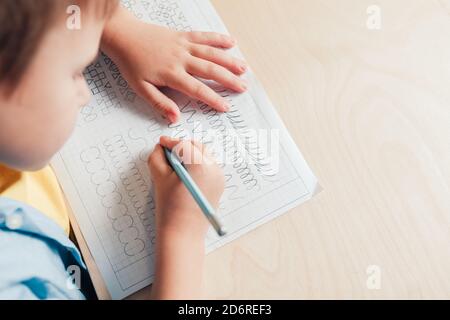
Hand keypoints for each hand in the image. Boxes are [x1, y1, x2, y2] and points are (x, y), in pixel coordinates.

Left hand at [102, 7, 247, 122]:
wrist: (123, 36)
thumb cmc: (131, 63)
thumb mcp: (140, 88)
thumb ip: (159, 103)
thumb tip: (175, 118)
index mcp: (171, 74)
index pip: (197, 90)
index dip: (213, 99)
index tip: (225, 107)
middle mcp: (181, 59)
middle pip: (210, 71)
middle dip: (229, 80)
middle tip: (243, 88)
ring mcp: (183, 45)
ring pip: (211, 53)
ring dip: (229, 61)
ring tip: (243, 69)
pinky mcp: (182, 35)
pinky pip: (204, 36)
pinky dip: (218, 39)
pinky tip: (231, 42)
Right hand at [148, 136, 224, 237]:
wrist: (183, 233)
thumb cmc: (170, 207)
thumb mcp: (159, 178)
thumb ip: (157, 157)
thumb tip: (160, 147)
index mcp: (200, 166)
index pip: (184, 145)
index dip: (171, 142)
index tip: (161, 143)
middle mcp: (214, 169)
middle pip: (198, 146)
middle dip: (182, 147)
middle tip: (167, 154)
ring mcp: (219, 178)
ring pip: (204, 156)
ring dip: (190, 155)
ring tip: (175, 166)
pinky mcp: (220, 186)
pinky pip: (209, 167)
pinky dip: (197, 166)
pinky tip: (185, 175)